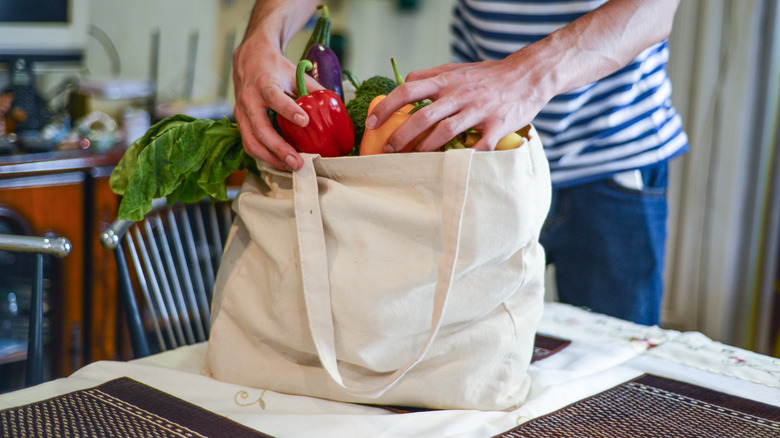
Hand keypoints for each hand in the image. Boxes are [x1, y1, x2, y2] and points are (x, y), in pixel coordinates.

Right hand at [232, 37, 322, 170]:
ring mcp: (242, 113)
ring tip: (291, 167)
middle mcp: (249, 99)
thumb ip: (312, 91)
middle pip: (261, 128)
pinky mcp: (241, 123)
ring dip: (271, 158)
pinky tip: (280, 162)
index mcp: (264, 84)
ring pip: (252, 142)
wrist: (249, 60)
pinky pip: (250, 144)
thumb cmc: (275, 69)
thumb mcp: (294, 74)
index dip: (289, 110)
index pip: (275, 97)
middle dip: (279, 148)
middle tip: (298, 162)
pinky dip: (265, 156)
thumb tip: (334, 108)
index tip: (304, 122)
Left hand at [365, 55, 552, 152]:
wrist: (528, 74)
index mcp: (446, 81)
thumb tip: (403, 82)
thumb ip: (431, 76)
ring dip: (426, 149)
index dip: (386, 107)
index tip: (371, 123)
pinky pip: (479, 145)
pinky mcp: (498, 124)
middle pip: (423, 116)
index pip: (408, 90)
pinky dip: (465, 158)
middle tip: (388, 150)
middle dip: (401, 136)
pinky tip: (452, 167)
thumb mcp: (457, 69)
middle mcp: (460, 94)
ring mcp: (479, 109)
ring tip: (413, 160)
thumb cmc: (489, 75)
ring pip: (446, 131)